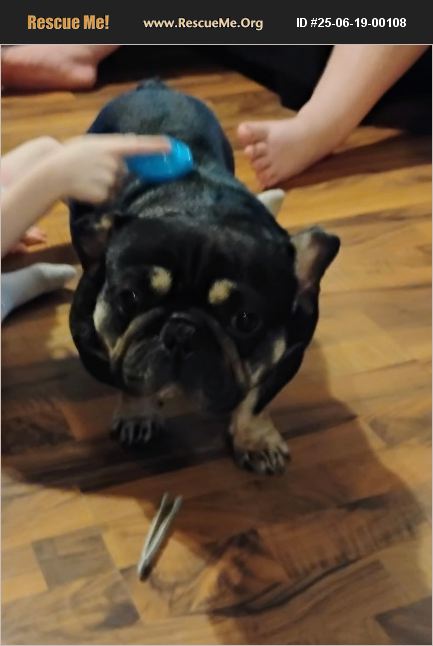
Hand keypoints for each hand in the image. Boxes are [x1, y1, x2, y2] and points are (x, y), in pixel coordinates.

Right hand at [51, 134, 169, 203]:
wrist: (52, 172)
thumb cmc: (71, 156)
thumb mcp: (92, 144)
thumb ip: (113, 146)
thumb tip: (133, 144)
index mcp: (109, 146)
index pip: (138, 146)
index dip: (156, 146)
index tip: (171, 146)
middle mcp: (112, 162)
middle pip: (126, 172)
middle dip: (117, 173)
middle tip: (95, 170)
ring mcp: (109, 179)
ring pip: (118, 185)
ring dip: (108, 184)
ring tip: (89, 179)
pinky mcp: (104, 194)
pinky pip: (110, 196)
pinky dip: (101, 195)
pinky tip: (88, 188)